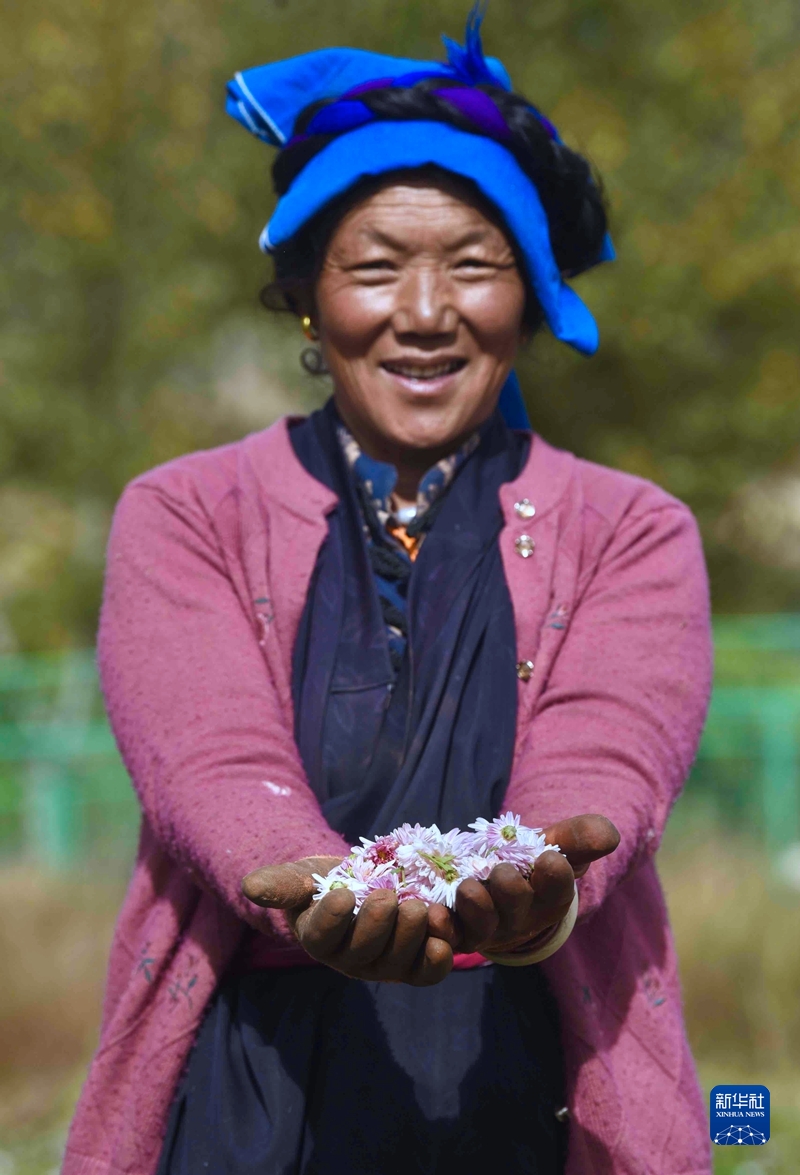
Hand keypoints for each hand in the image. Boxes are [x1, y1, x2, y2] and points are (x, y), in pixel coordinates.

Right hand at [242, 856, 452, 985]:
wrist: (363, 883)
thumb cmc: (325, 882)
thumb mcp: (302, 877)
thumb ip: (281, 883)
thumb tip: (249, 886)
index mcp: (320, 939)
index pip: (322, 937)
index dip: (331, 919)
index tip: (339, 894)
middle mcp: (353, 960)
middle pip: (365, 954)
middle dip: (377, 926)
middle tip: (388, 897)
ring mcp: (386, 964)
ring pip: (398, 963)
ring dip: (411, 938)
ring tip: (420, 909)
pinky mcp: (416, 962)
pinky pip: (426, 972)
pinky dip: (437, 959)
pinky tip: (443, 940)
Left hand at [428, 814, 619, 955]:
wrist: (494, 881)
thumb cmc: (530, 860)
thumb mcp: (556, 843)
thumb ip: (579, 837)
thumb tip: (608, 834)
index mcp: (549, 896)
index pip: (558, 890)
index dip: (555, 878)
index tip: (551, 859)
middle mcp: (519, 918)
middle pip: (516, 909)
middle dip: (510, 891)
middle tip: (502, 872)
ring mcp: (485, 927)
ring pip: (480, 927)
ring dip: (475, 908)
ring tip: (468, 888)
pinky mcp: (454, 930)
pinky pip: (446, 936)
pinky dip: (439, 927)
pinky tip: (432, 912)